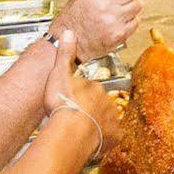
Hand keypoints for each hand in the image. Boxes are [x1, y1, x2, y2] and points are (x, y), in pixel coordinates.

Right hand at [43, 31, 119, 150]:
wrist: (70, 132)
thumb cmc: (63, 105)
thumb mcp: (59, 74)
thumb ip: (65, 54)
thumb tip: (68, 33)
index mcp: (94, 87)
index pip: (90, 89)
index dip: (79, 95)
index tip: (71, 100)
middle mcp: (106, 102)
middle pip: (98, 104)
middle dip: (89, 109)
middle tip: (74, 116)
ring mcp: (111, 119)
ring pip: (105, 119)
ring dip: (96, 123)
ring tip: (80, 130)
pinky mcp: (114, 136)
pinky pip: (111, 136)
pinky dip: (104, 138)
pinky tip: (92, 140)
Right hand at [50, 0, 141, 57]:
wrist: (70, 45)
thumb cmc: (74, 21)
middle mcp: (104, 5)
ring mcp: (113, 20)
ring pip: (139, 4)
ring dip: (133, 4)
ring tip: (123, 7)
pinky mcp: (120, 34)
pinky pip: (137, 20)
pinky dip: (132, 18)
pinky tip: (122, 19)